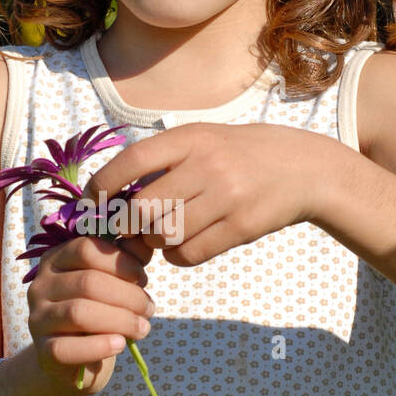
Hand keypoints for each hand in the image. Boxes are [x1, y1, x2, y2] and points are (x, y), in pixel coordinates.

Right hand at [27, 233, 155, 395]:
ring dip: (120, 320)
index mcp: (56, 259)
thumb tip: (145, 238)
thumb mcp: (113, 283)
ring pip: (79, 313)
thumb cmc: (99, 312)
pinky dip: (99, 346)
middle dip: (128, 295)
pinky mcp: (42, 350)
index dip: (120, 261)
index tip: (142, 278)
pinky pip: (67, 348)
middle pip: (87, 282)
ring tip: (143, 328)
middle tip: (149, 308)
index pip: (85, 249)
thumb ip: (129, 260)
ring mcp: (38, 318)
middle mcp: (41, 285)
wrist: (76, 358)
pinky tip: (120, 345)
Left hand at [80, 122, 329, 266]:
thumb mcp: (204, 140)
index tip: (90, 203)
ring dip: (156, 242)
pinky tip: (186, 245)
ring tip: (166, 234)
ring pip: (165, 235)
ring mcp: (227, 196)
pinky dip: (178, 257)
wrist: (304, 169)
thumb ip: (164, 161)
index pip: (132, 162)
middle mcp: (207, 164)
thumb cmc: (240, 156)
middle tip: (133, 229)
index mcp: (192, 138)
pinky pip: (190, 254)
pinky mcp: (242, 226)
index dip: (103, 186)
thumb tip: (112, 196)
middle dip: (129, 225)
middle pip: (143, 209)